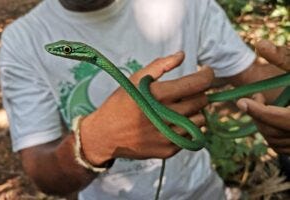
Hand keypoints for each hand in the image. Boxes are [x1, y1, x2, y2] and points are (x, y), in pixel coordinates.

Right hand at [80, 52, 214, 165]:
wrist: (105, 135)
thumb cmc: (120, 104)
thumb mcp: (135, 80)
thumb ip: (159, 65)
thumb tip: (182, 55)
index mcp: (157, 95)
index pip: (197, 84)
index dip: (207, 75)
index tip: (206, 72)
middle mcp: (165, 116)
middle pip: (201, 101)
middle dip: (198, 93)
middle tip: (186, 92)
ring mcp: (167, 135)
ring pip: (200, 120)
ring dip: (194, 112)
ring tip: (179, 109)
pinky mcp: (168, 150)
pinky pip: (191, 136)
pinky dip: (186, 128)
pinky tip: (172, 123)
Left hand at [237, 40, 289, 153]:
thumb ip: (285, 57)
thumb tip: (259, 43)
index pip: (279, 117)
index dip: (257, 110)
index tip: (241, 101)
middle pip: (274, 132)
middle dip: (259, 115)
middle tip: (257, 98)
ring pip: (275, 141)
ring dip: (264, 124)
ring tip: (264, 106)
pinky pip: (281, 147)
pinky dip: (272, 134)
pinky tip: (272, 118)